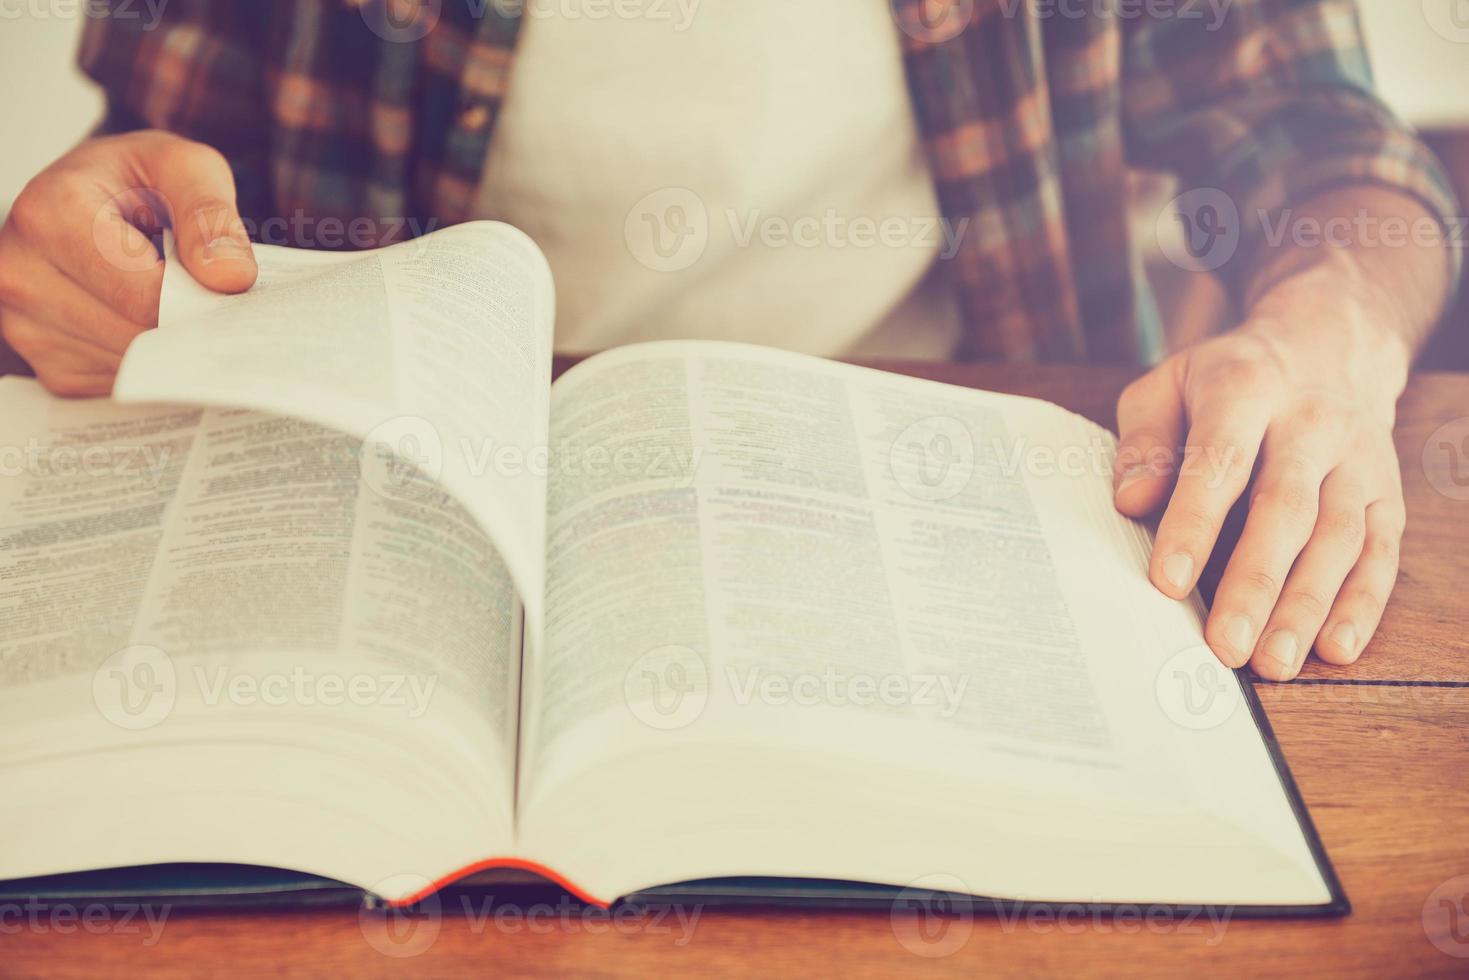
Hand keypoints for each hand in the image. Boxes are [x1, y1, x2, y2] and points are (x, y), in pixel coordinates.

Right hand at [0, 130, 256, 395]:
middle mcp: (20, 270)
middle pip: (134, 336)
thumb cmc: (138, 181)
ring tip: (174, 302)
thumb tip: (229, 277)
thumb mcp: (184, 167)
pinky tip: (149, 322)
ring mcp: (24, 322)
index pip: (141, 295)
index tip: (228, 290)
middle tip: (210, 297)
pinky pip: (116, 382)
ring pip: (128, 365)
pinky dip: (148, 362)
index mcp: (49, 214)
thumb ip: (210, 215)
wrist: (98, 197)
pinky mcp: (44, 361)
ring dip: (168, 346)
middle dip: (185, 324)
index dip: (196, 299)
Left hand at [1113, 265, 1410, 680]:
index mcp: (1245, 389)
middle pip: (1285, 509)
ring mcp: (1357, 459)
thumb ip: (1144, 441)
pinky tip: (1335, 648)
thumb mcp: (1168, 383)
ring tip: (1273, 663)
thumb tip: (1132, 502)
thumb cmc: (1228, 378)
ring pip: (1338, 538)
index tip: (1166, 583)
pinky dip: (1362, 603)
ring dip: (1307, 606)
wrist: (1330, 343)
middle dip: (1255, 583)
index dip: (1194, 524)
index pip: (1219, 462)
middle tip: (1225, 646)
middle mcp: (1310, 424)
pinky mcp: (1387, 491)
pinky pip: (1381, 551)